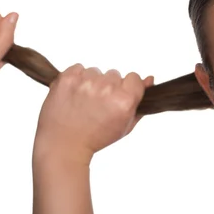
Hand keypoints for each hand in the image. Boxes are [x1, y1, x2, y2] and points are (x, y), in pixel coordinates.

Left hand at [34, 64, 154, 164]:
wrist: (63, 145)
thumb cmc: (95, 138)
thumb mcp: (124, 126)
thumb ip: (140, 103)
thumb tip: (150, 79)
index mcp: (124, 101)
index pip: (134, 77)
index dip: (126, 88)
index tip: (117, 98)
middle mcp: (106, 89)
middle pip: (114, 74)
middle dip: (108, 86)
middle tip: (98, 105)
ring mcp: (85, 82)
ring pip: (95, 71)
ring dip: (91, 82)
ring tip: (83, 102)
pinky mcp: (67, 79)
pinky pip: (78, 68)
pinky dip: (76, 78)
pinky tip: (73, 95)